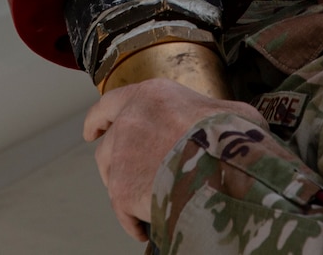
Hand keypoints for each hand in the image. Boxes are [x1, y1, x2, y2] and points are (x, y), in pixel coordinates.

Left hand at [83, 78, 263, 239]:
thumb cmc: (231, 137)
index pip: (110, 104)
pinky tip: (148, 226)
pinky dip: (133, 221)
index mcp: (152, 96)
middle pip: (108, 145)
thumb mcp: (231, 111)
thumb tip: (226, 124)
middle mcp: (129, 122)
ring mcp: (122, 158)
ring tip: (147, 201)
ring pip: (111, 177)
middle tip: (131, 176)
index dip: (98, 119)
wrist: (224, 167)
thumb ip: (215, 114)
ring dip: (125, 189)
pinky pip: (123, 212)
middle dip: (116, 162)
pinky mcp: (122, 192)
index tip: (91, 131)